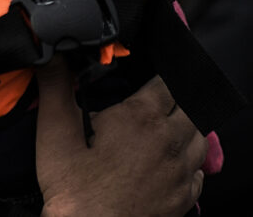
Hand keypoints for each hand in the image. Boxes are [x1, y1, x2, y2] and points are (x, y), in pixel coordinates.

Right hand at [36, 58, 206, 216]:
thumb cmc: (73, 192)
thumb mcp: (55, 134)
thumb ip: (56, 88)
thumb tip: (52, 53)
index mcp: (142, 118)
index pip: (168, 82)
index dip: (157, 78)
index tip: (145, 82)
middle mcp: (171, 141)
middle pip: (190, 106)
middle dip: (174, 101)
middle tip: (149, 107)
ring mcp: (181, 172)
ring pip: (200, 137)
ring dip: (185, 129)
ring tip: (159, 132)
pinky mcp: (184, 199)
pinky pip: (198, 172)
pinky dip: (187, 163)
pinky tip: (165, 165)